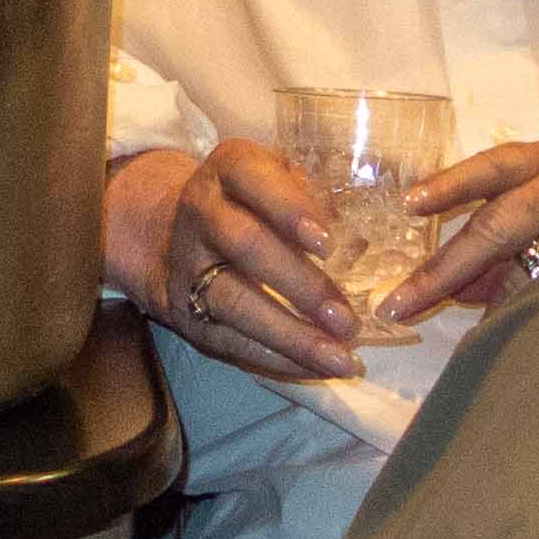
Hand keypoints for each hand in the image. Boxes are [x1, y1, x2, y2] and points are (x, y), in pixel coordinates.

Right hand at [110, 141, 366, 380]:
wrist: (174, 238)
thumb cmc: (252, 203)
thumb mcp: (276, 180)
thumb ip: (313, 193)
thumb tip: (363, 233)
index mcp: (228, 168)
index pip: (251, 178)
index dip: (289, 208)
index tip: (328, 243)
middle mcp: (201, 211)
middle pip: (245, 245)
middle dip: (300, 284)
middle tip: (348, 318)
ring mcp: (188, 265)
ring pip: (234, 302)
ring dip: (291, 334)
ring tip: (340, 357)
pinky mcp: (185, 313)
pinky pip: (229, 341)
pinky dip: (275, 359)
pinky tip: (316, 369)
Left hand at [390, 138, 538, 313]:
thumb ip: (500, 244)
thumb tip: (442, 283)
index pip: (493, 167)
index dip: (451, 185)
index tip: (410, 206)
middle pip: (500, 222)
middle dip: (445, 268)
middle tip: (400, 302)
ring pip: (530, 268)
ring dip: (492, 304)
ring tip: (456, 328)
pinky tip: (521, 338)